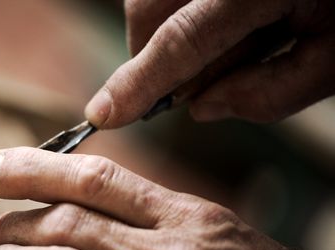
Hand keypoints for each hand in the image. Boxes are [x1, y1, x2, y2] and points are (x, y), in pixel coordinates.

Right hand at [84, 0, 334, 126]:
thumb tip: (202, 109)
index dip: (137, 83)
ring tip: (220, 45)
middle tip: (183, 84)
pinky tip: (220, 22)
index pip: (181, 42)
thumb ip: (269, 94)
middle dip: (149, 55)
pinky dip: (175, 11)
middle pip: (148, 9)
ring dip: (163, 32)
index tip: (102, 115)